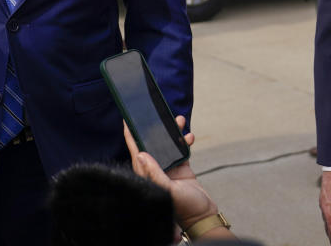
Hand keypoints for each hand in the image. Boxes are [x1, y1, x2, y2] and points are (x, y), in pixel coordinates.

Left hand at [124, 117, 217, 232]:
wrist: (204, 216)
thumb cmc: (186, 208)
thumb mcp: (170, 191)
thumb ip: (156, 173)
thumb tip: (141, 154)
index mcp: (148, 174)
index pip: (136, 150)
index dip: (130, 135)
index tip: (126, 119)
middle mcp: (156, 169)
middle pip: (152, 143)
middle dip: (155, 128)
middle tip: (157, 113)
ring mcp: (169, 168)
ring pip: (167, 144)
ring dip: (173, 132)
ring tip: (180, 121)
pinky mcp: (181, 168)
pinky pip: (180, 149)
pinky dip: (184, 141)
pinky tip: (189, 136)